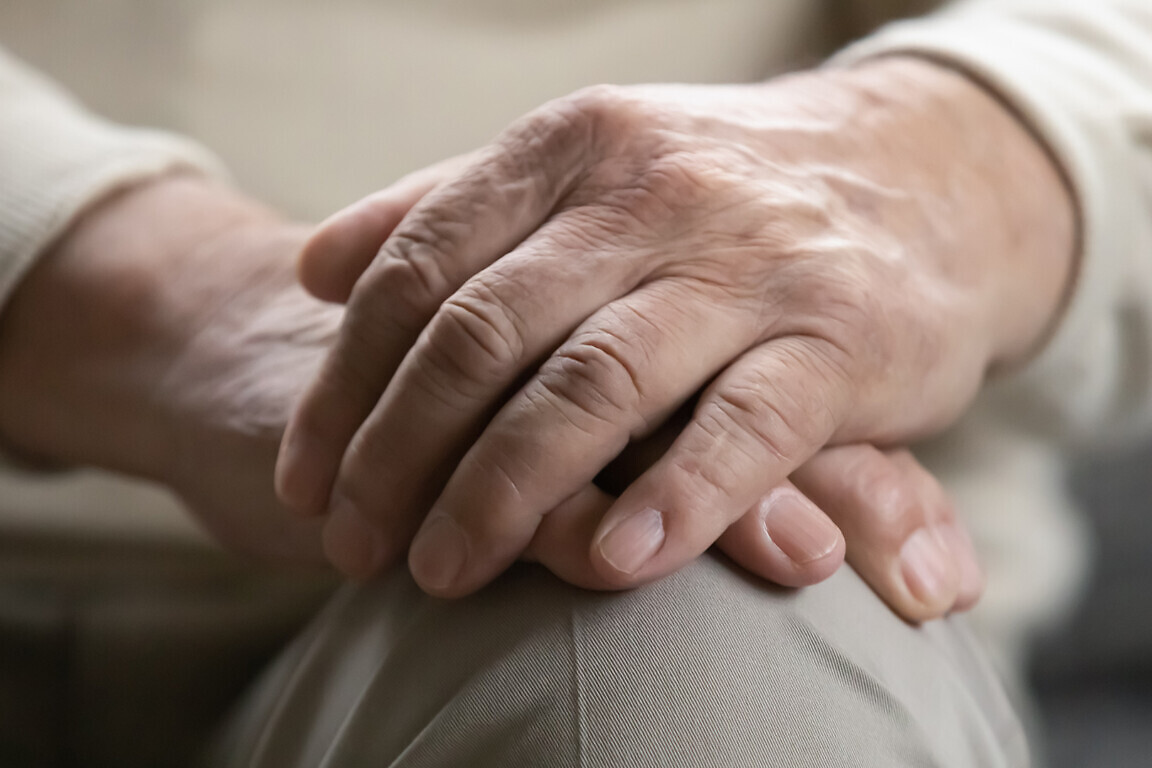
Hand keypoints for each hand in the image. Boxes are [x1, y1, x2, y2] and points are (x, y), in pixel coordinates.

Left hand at [0, 175, 980, 620]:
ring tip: (440, 571)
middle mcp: (651, 196)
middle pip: (486, 335)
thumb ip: (452, 208)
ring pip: (597, 385)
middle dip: (398, 453)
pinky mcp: (840, 337)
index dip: (346, 384)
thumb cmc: (723, 196)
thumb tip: (315, 265)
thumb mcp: (586, 167)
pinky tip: (613, 561)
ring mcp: (748, 265)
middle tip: (352, 544)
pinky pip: (744, 427)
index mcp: (572, 150)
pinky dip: (676, 498)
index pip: (420, 270)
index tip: (308, 476)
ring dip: (503, 491)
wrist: (922, 171)